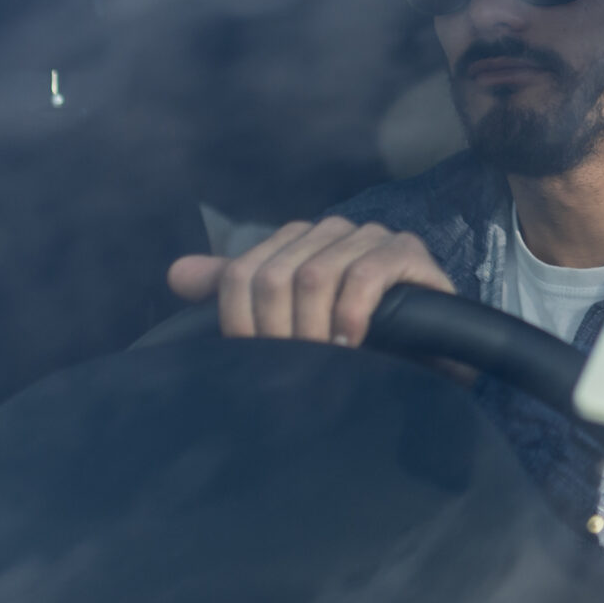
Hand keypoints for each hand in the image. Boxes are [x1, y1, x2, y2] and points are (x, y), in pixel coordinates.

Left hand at [167, 217, 455, 346]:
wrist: (426, 350)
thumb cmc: (351, 336)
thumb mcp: (287, 319)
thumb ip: (234, 292)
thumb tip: (177, 274)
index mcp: (294, 241)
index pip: (241, 274)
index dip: (241, 324)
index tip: (257, 363)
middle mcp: (328, 231)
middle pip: (274, 275)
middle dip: (279, 332)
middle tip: (294, 371)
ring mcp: (369, 236)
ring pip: (315, 275)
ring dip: (313, 328)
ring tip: (324, 362)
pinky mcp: (407, 250)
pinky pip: (366, 273)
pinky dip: (351, 314)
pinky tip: (353, 342)